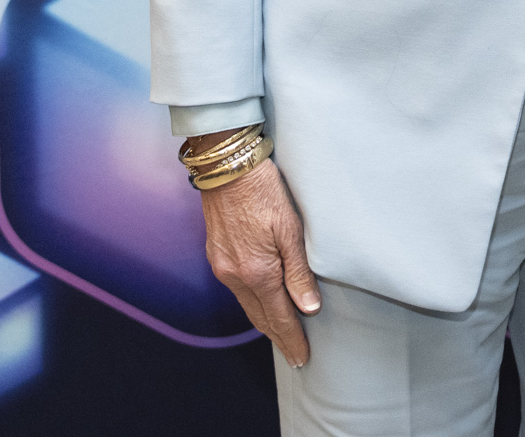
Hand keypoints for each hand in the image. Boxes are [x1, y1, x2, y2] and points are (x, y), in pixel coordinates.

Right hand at [199, 160, 321, 364]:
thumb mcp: (291, 229)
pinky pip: (237, 289)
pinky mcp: (216, 254)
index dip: (292, 339)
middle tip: (294, 355)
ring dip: (265, 322)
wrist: (227, 165)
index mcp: (256, 272)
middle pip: (260, 317)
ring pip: (247, 305)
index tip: (302, 358)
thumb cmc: (264, 190)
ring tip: (281, 334)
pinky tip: (262, 303)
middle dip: (278, 337)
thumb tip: (308, 308)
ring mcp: (222, 266)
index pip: (279, 318)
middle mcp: (235, 276)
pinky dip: (252, 302)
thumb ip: (299, 271)